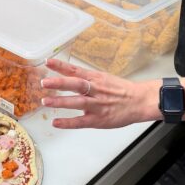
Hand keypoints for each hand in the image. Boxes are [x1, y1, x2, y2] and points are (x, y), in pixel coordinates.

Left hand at [41, 58, 160, 129]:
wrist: (140, 101)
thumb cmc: (122, 90)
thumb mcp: (104, 78)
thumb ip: (87, 78)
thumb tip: (68, 74)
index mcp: (96, 78)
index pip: (76, 70)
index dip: (61, 66)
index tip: (48, 62)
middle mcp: (95, 90)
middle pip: (76, 84)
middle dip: (59, 83)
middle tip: (44, 82)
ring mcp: (97, 105)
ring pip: (77, 102)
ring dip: (61, 102)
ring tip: (46, 101)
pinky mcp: (99, 120)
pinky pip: (81, 122)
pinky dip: (68, 123)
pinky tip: (56, 122)